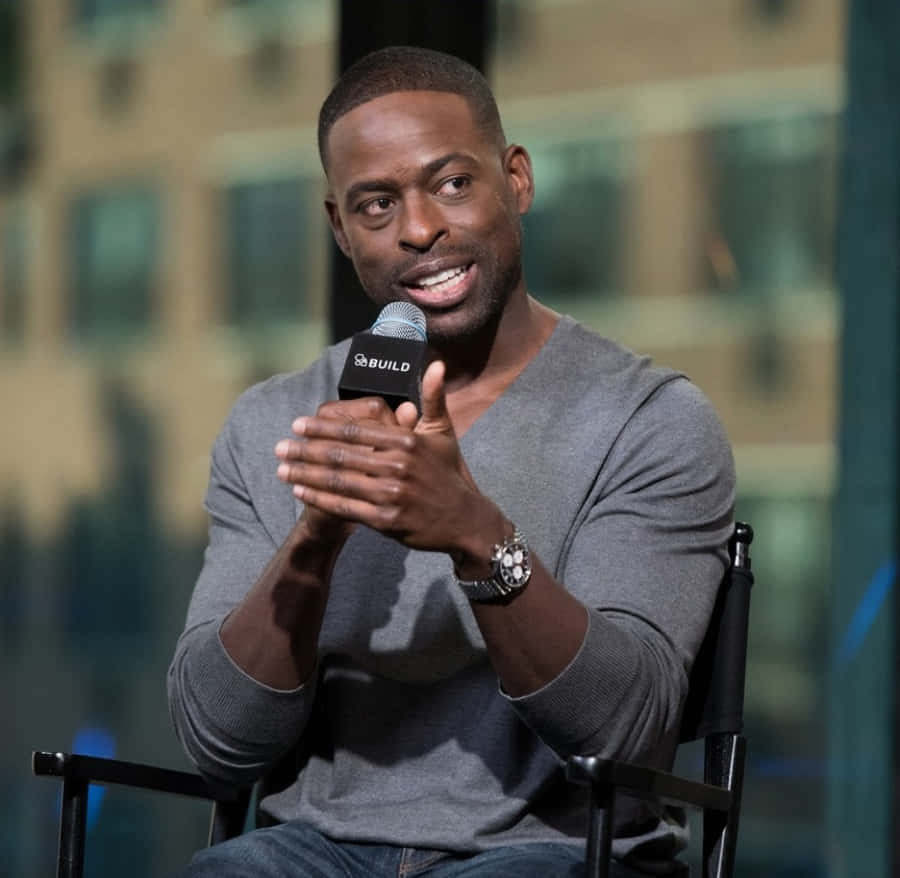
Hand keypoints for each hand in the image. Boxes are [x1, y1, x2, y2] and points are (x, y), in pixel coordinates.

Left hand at [275, 361, 504, 555]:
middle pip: (340, 456)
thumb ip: (433, 398)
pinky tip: (300, 490)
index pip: (355, 430)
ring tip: (281, 468)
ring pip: (337, 481)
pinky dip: (319, 498)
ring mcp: (391, 494)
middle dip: (304, 451)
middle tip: (279, 447)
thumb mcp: (442, 432)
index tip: (297, 424)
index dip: (322, 427)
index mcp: (406, 441)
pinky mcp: (386, 520)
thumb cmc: (448, 472)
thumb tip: (436, 364)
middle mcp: (397, 466)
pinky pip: (345, 506)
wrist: (464, 519)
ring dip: (305, 474)